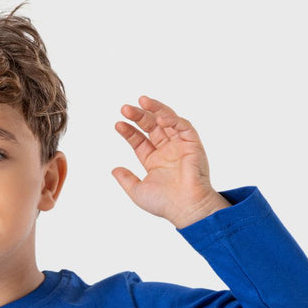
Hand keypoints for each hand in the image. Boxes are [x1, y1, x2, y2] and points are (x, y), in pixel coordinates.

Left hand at [112, 97, 229, 228]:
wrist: (186, 207)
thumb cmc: (165, 203)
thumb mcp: (138, 191)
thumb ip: (126, 179)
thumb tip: (114, 170)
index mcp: (154, 161)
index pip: (139, 140)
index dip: (129, 131)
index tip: (118, 124)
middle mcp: (167, 151)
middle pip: (151, 127)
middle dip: (138, 116)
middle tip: (125, 108)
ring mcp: (180, 146)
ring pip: (167, 120)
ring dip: (154, 109)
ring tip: (141, 101)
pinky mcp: (193, 143)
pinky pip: (183, 125)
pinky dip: (171, 119)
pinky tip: (159, 118)